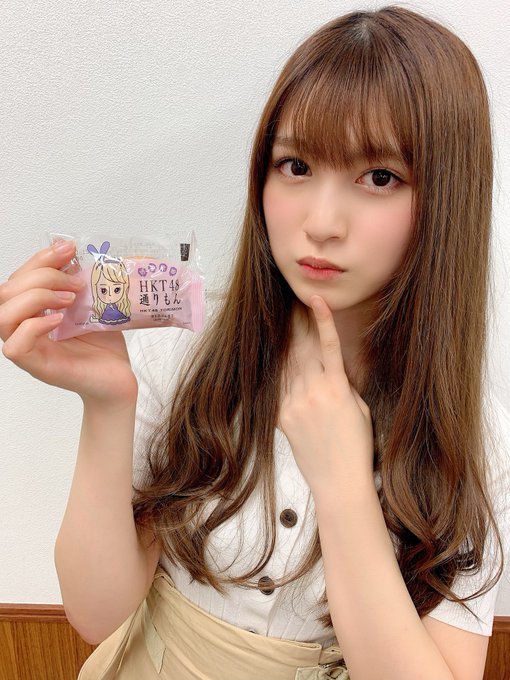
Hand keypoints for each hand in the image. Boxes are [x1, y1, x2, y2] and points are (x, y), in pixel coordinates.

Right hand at [0, 241, 137, 405]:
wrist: (119, 376)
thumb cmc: (103, 343)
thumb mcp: (90, 304)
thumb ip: (76, 281)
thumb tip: (69, 250)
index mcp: (33, 310)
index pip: (19, 278)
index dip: (39, 258)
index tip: (68, 248)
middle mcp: (24, 327)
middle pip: (6, 292)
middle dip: (41, 275)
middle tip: (75, 282)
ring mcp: (29, 348)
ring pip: (3, 315)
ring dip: (36, 297)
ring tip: (69, 299)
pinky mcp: (38, 367)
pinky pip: (15, 345)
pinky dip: (35, 326)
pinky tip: (59, 320)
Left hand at [279, 295, 373, 496]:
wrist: (339, 482)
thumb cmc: (356, 448)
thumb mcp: (360, 410)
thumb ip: (344, 386)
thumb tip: (332, 369)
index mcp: (338, 388)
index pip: (328, 344)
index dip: (322, 319)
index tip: (314, 298)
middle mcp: (314, 391)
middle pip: (302, 350)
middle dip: (297, 326)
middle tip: (289, 305)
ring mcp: (295, 405)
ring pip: (286, 367)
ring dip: (284, 346)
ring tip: (278, 326)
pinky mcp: (282, 418)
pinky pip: (274, 390)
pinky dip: (274, 375)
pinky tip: (268, 360)